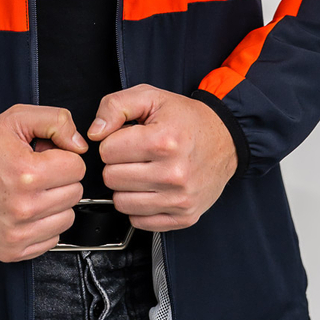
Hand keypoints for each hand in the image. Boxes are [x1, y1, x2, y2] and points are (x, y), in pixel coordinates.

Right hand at [0, 104, 87, 260]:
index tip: (45, 157)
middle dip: (61, 179)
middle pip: (75, 193)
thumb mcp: (15, 119)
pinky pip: (51, 240)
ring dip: (55, 204)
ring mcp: (18, 233)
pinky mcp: (12, 251)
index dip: (63, 157)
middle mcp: (24, 206)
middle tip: (37, 173)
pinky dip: (44, 226)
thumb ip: (55, 121)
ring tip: (31, 192)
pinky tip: (26, 211)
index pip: (77, 167)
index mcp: (27, 172)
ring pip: (67, 218)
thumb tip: (80, 144)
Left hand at [87, 83, 237, 231]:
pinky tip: (151, 189)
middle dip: (117, 164)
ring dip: (126, 187)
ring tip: (143, 171)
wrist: (225, 139)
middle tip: (135, 155)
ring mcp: (180, 199)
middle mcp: (173, 173)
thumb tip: (95, 132)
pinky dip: (139, 206)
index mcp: (163, 141)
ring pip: (121, 202)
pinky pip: (139, 221)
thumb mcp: (151, 97)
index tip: (128, 138)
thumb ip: (115, 106)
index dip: (112, 142)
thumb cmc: (186, 119)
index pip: (106, 151)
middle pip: (111, 178)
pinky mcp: (184, 217)